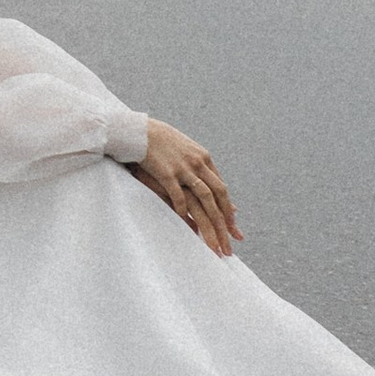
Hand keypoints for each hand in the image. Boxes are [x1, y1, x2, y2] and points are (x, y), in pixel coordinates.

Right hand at [127, 120, 239, 255]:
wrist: (140, 131)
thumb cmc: (163, 145)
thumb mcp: (187, 153)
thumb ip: (202, 171)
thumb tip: (212, 188)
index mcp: (204, 159)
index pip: (222, 190)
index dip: (228, 212)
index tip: (233, 230)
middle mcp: (198, 164)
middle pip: (218, 196)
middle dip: (226, 223)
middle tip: (230, 244)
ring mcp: (183, 168)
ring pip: (204, 198)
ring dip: (211, 223)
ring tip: (214, 243)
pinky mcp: (166, 173)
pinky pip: (178, 196)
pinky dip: (184, 211)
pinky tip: (186, 226)